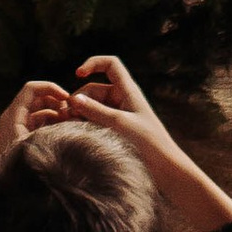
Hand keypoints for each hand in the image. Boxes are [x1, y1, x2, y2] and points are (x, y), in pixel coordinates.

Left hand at [0, 79, 65, 161]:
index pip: (32, 89)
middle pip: (38, 98)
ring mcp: (18, 127)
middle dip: (56, 101)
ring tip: (71, 123)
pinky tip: (65, 131)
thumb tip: (72, 116)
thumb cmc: (14, 167)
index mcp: (13, 115)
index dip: (51, 88)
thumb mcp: (33, 144)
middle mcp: (14, 117)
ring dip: (57, 113)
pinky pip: (40, 123)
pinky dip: (53, 123)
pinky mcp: (23, 136)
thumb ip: (52, 129)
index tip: (68, 99)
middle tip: (72, 113)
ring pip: (41, 111)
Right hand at [55, 55, 231, 231]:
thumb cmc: (148, 143)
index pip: (110, 64)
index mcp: (128, 90)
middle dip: (79, 98)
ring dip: (79, 113)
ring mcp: (118, 115)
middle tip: (66, 116)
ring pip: (91, 106)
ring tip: (69, 126)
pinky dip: (84, 124)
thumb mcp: (119, 124)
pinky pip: (94, 121)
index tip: (77, 74)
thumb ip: (95, 110)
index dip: (93, 64)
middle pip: (94, 89)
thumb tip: (73, 99)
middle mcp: (122, 100)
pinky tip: (75, 134)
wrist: (164, 168)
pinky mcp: (114, 130)